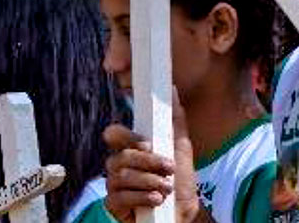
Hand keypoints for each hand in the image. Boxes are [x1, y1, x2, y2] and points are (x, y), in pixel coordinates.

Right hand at [103, 100, 200, 222]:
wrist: (185, 213)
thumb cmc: (181, 182)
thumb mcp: (181, 147)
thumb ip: (175, 119)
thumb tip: (172, 88)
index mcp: (131, 149)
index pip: (113, 134)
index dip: (127, 137)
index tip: (150, 144)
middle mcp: (119, 166)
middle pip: (119, 156)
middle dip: (148, 162)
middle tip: (168, 169)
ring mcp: (115, 186)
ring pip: (120, 176)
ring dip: (149, 181)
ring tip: (166, 188)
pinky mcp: (115, 206)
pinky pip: (118, 197)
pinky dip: (141, 197)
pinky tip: (156, 200)